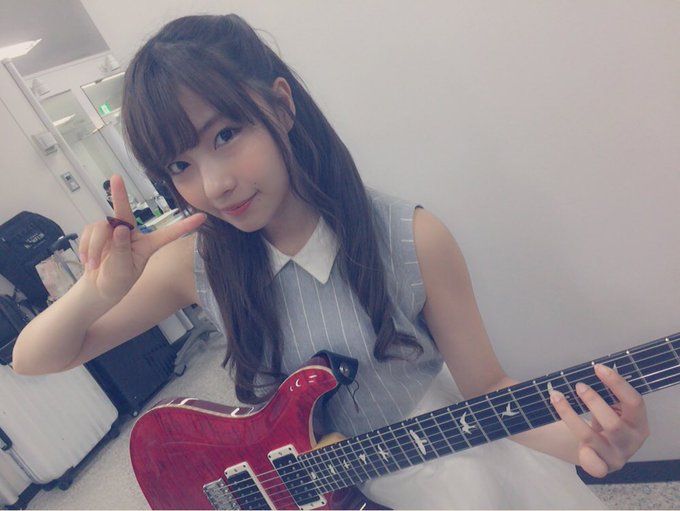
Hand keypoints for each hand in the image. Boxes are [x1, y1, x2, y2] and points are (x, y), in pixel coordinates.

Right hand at [78, 175, 205, 301]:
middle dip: (119, 194)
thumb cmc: (116, 282)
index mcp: (147, 246)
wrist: (98, 289)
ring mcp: (114, 232)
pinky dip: (86, 247)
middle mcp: (131, 235)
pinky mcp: (98, 232)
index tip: (202, 217)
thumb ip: (120, 252)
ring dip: (94, 247)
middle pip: (125, 212)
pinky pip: (89, 232)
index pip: (168, 235)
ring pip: (101, 227)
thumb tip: (119, 229)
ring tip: (93, 265)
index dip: (184, 226)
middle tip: (116, 178)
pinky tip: (88, 261)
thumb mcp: (122, 271)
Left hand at [549, 364, 648, 476]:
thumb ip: (606, 393)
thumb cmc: (607, 419)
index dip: (617, 383)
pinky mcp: (602, 466)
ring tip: (556, 396)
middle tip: (578, 385)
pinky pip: (594, 465)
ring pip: (591, 437)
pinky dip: (586, 457)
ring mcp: (616, 455)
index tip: (598, 368)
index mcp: (639, 422)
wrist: (603, 450)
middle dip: (594, 402)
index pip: (634, 402)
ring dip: (570, 415)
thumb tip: (588, 369)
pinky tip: (578, 447)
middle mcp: (631, 440)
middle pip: (613, 423)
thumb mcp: (612, 407)